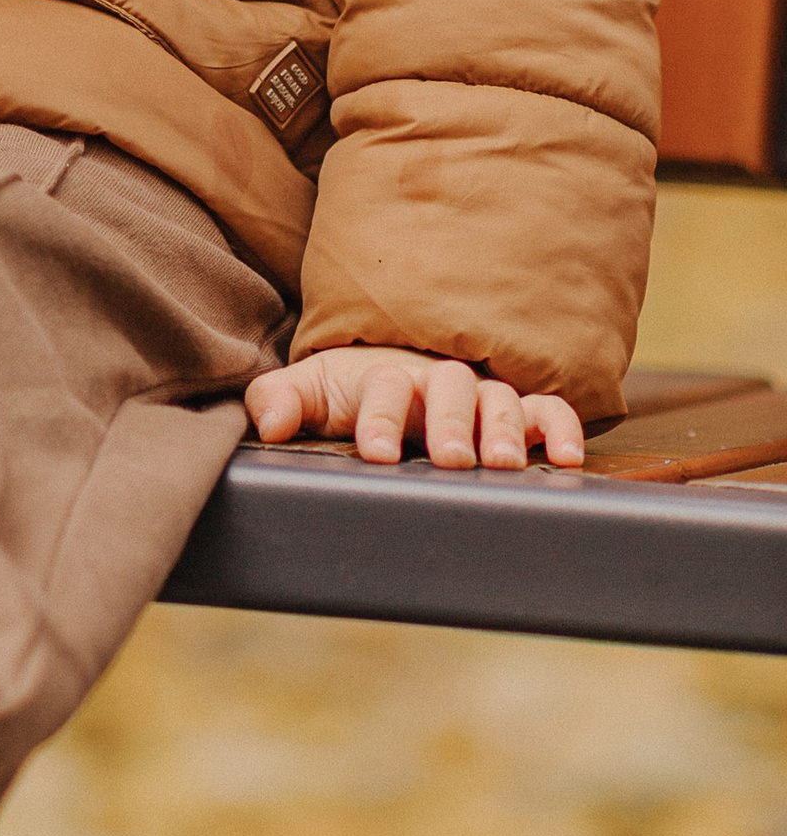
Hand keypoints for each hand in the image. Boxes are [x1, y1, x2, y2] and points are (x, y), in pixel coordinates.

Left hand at [245, 349, 585, 470]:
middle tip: (449, 457)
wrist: (393, 373)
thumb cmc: (352, 392)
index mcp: (387, 377)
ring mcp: (483, 395)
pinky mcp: (520, 411)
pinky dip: (562, 427)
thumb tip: (267, 423)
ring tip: (504, 463)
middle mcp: (439, 382)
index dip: (380, 417)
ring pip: (501, 400)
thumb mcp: (313, 393)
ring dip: (505, 429)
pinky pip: (548, 410)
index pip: (385, 388)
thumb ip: (282, 401)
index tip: (374, 451)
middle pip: (452, 390)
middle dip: (451, 423)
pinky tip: (568, 458)